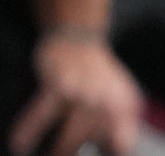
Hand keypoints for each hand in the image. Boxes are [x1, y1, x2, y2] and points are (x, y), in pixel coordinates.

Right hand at [8, 30, 141, 155]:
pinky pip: (41, 114)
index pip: (121, 145)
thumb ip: (118, 127)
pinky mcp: (59, 84)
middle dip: (71, 154)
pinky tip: (20, 144)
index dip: (106, 155)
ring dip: (55, 152)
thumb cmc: (97, 78)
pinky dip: (29, 131)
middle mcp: (108, 101)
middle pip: (90, 143)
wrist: (80, 39)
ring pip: (68, 137)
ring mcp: (83, 93)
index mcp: (125, 107)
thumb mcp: (118, 99)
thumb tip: (113, 151)